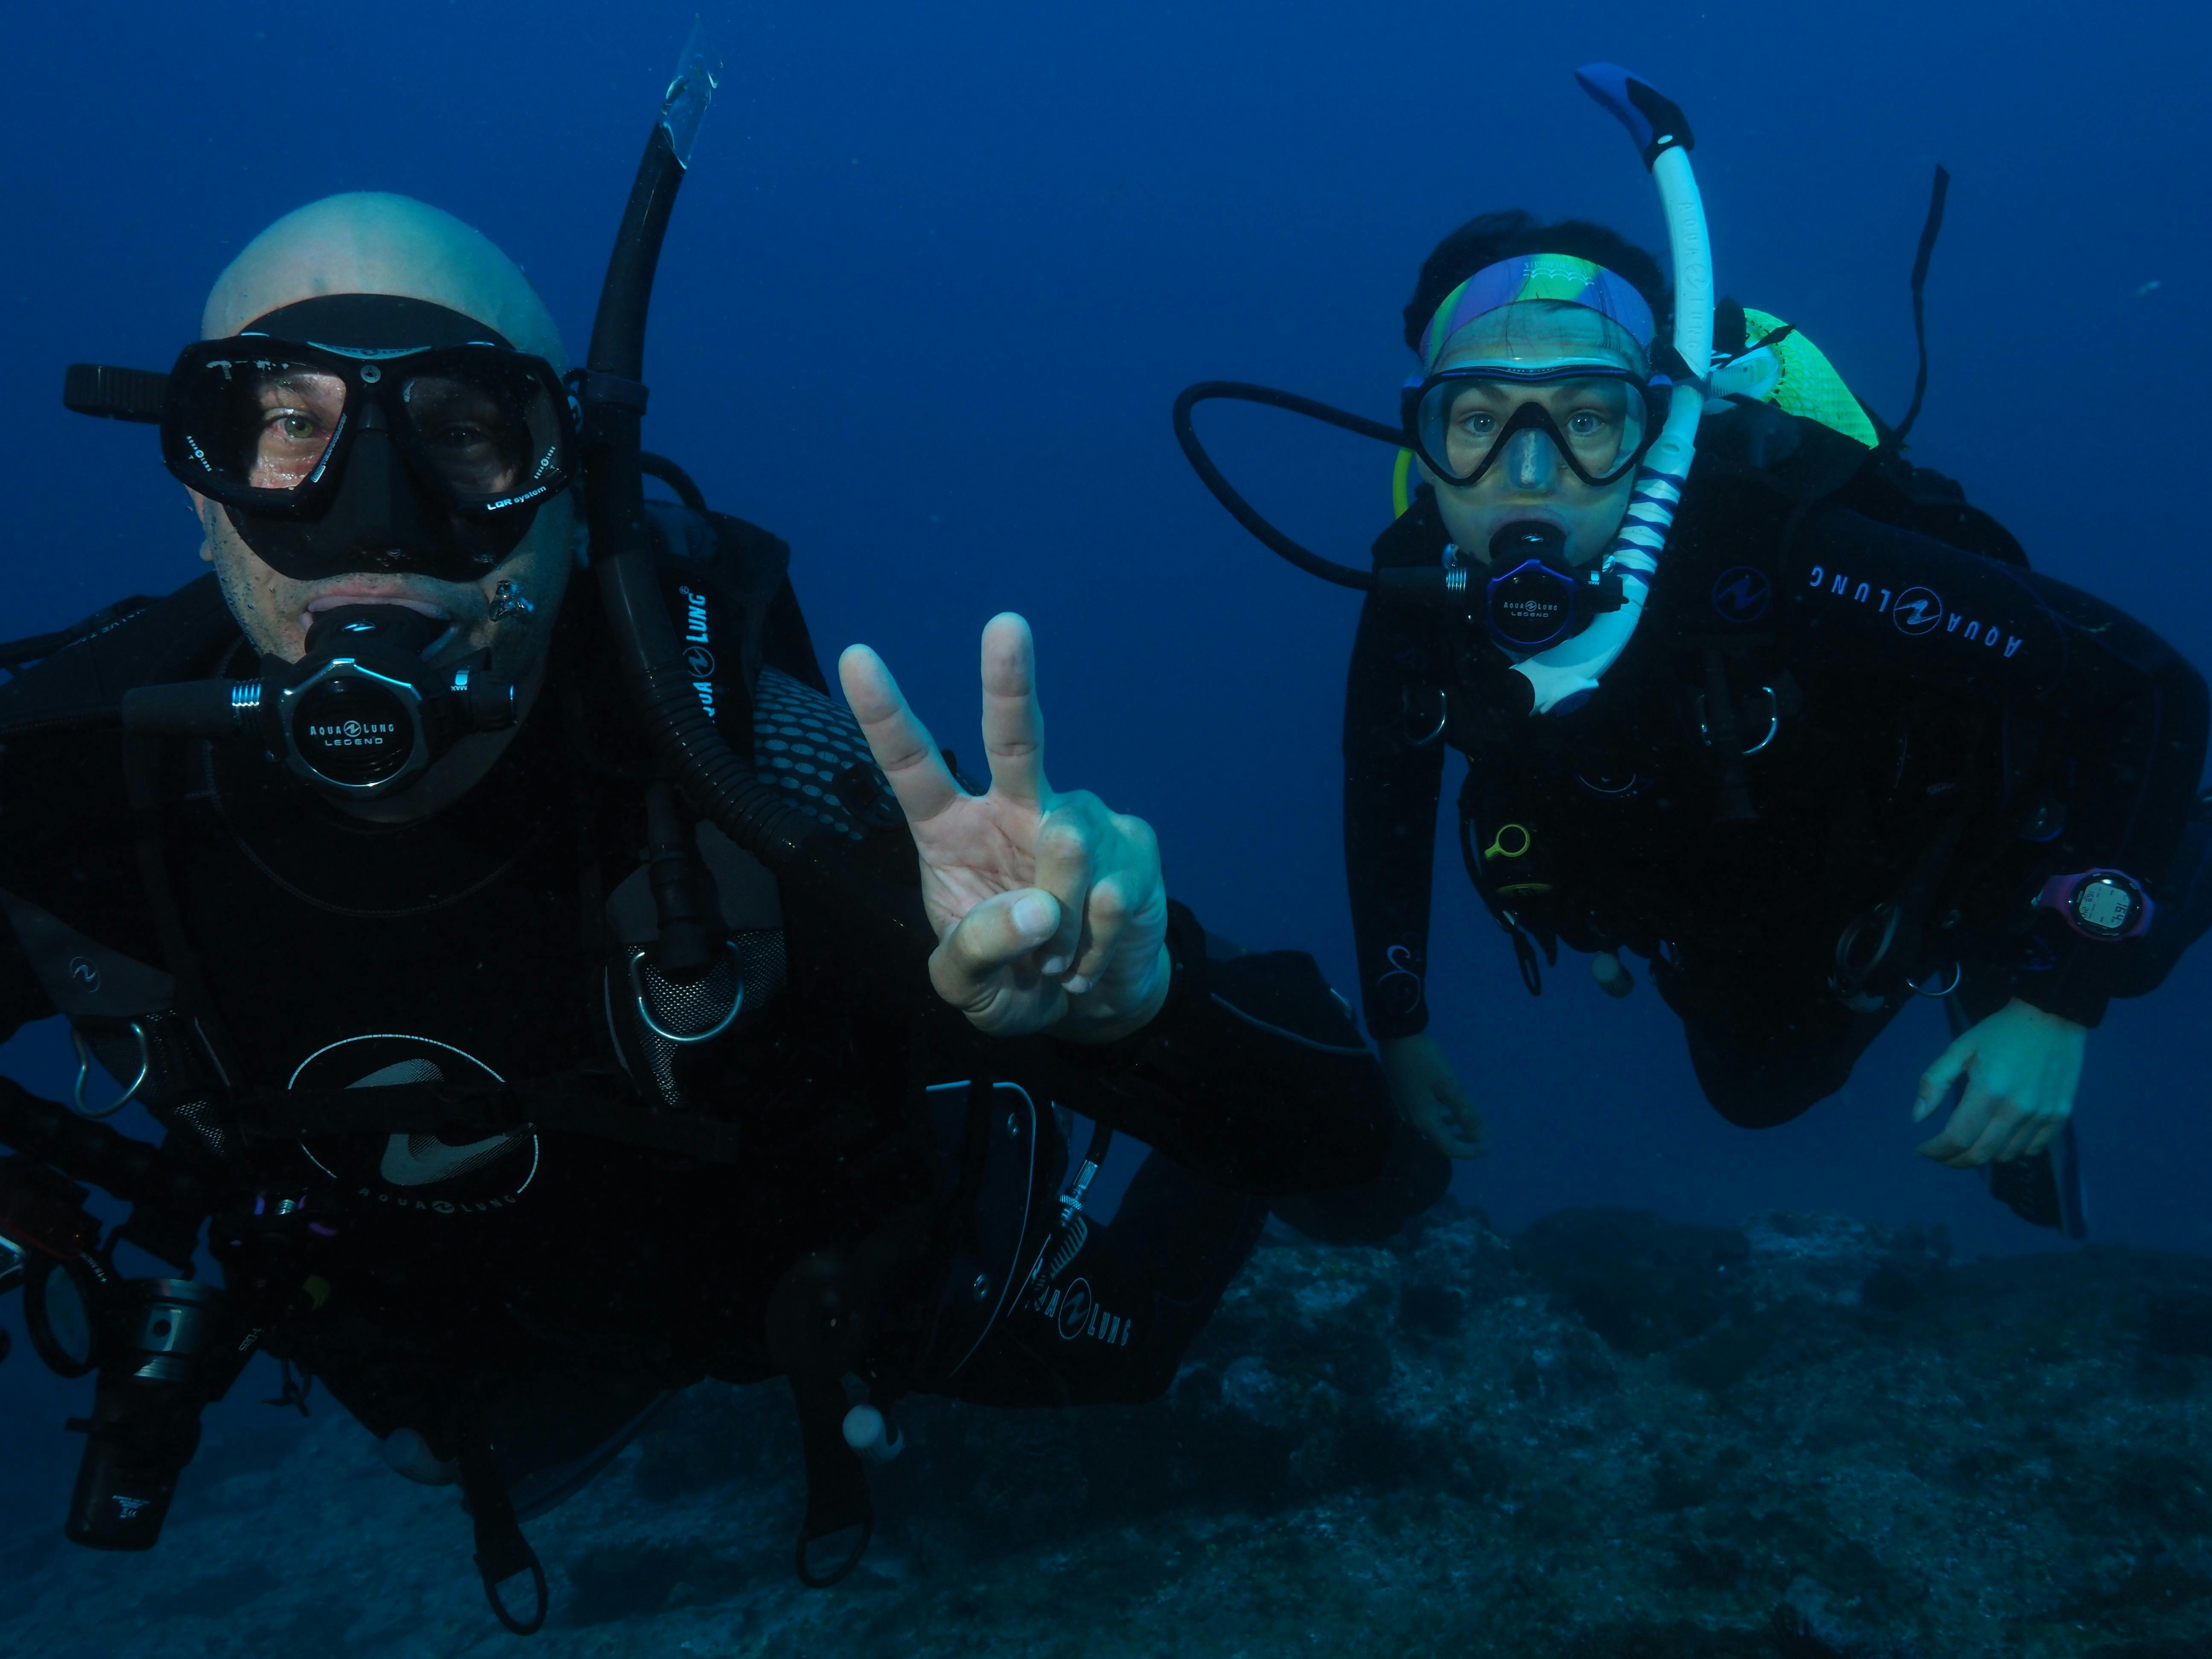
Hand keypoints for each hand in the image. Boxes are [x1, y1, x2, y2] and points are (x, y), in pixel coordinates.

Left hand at [838, 614, 1170, 1042]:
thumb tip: (1040, 909)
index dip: (884, 715)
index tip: (856, 658)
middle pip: (1012, 738)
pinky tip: (1087, 959)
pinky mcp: (1134, 844)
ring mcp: (1081, 819)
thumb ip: (976, 952)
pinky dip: (1094, 947)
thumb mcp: (967, 989)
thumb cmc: (1013, 981)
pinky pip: (1112, 894)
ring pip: (1068, 848)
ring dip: (1060, 926)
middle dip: (1009, 680)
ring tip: (1054, 959)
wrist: (1094, 1003)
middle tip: (1006, 625)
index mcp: (952, 830)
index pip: (912, 766)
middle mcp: (1015, 807)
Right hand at [1381, 1032, 1487, 1157]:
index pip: (1449, 1147)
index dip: (1470, 1152)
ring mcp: (1405, 1108)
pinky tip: (1447, 1108)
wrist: (1396, 1036)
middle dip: (1461, 1142)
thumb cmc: (1425, 1061)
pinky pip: (1425, 1116)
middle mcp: (1412, 1119)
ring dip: (1450, 1129)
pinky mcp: (1403, 1096)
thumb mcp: (1450, 1086)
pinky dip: (1440, 1118)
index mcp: (1424, 1120)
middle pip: (1439, 1140)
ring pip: (1431, 1128)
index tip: (1487, 1147)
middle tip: (1480, 1138)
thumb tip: (1482, 1136)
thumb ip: (1466, 1113)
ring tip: (1466, 1126)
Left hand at [1913, 997, 2085, 1166]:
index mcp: (1988, 1092)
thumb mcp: (1959, 1049)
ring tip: (1968, 1142)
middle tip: (1941, 1153)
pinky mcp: (2060, 1117)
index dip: (1936, 1151)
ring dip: (1982, 1155)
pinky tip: (1999, 1137)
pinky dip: (2012, 1150)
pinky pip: (2033, 1149)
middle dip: (1954, 1160)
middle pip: (1980, 1155)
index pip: (1957, 1139)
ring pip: (2005, 1156)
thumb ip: (1934, 1082)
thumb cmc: (2000, 1032)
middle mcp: (2017, 1111)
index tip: (1923, 1149)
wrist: (2053, 1016)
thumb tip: (1917, 1118)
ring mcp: (2042, 1116)